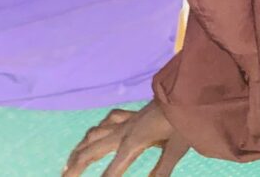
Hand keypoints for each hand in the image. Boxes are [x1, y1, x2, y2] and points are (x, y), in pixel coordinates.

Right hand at [63, 102, 189, 176]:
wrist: (189, 90)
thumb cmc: (186, 120)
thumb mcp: (177, 149)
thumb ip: (161, 170)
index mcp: (133, 143)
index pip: (112, 171)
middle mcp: (124, 131)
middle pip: (92, 151)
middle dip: (76, 167)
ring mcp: (127, 121)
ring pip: (95, 134)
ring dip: (80, 148)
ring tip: (70, 162)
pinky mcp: (133, 114)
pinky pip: (109, 120)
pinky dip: (98, 129)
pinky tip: (95, 133)